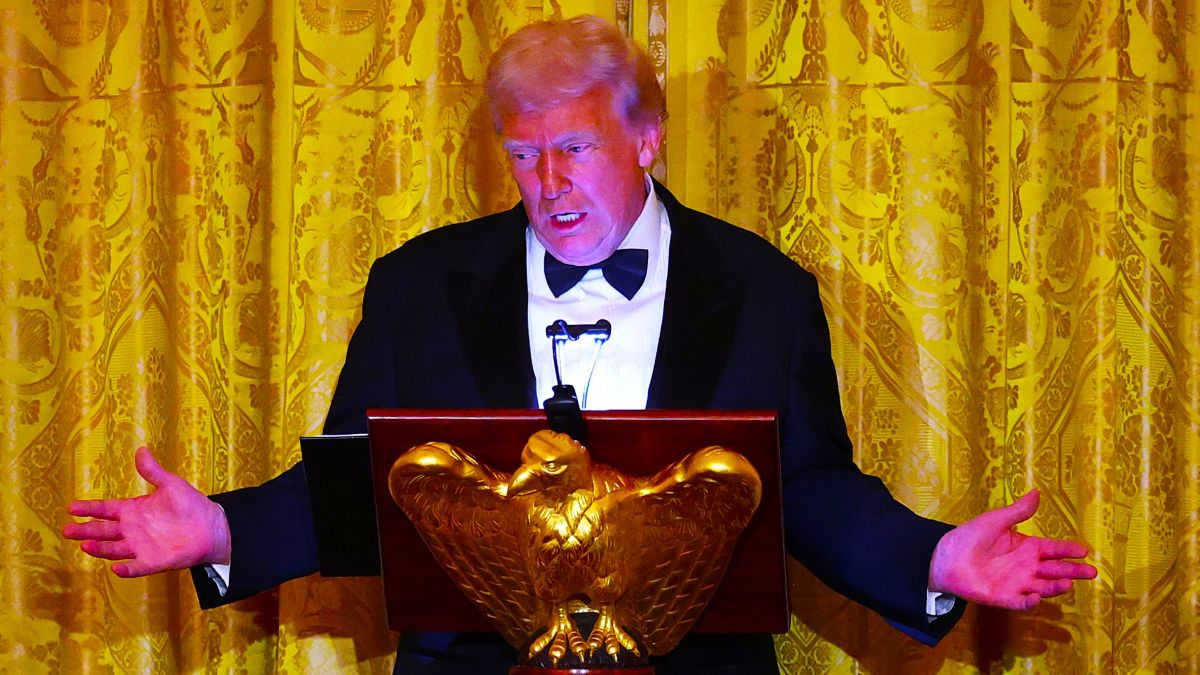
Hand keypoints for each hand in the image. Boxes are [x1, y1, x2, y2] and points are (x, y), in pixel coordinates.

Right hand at [63, 448, 231, 576]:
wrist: (211, 526)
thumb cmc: (190, 504)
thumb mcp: (171, 484)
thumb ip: (153, 471)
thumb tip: (141, 450)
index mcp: (133, 510)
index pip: (105, 509)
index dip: (89, 508)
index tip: (71, 507)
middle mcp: (132, 530)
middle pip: (103, 531)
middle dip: (85, 531)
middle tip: (68, 530)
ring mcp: (141, 547)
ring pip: (114, 549)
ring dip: (100, 549)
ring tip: (86, 546)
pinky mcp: (153, 561)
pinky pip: (137, 567)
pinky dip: (127, 569)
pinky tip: (116, 568)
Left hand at [929, 489, 1096, 609]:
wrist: (945, 557)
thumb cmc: (970, 537)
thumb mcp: (995, 520)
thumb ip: (1018, 511)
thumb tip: (1037, 492)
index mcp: (1027, 547)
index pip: (1053, 549)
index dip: (1069, 550)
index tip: (1084, 550)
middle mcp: (1027, 566)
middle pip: (1055, 570)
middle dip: (1073, 571)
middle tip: (1091, 572)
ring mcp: (1017, 583)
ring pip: (1043, 586)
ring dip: (1055, 587)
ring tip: (1067, 583)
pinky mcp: (1004, 597)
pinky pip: (1020, 602)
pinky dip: (1029, 602)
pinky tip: (1037, 597)